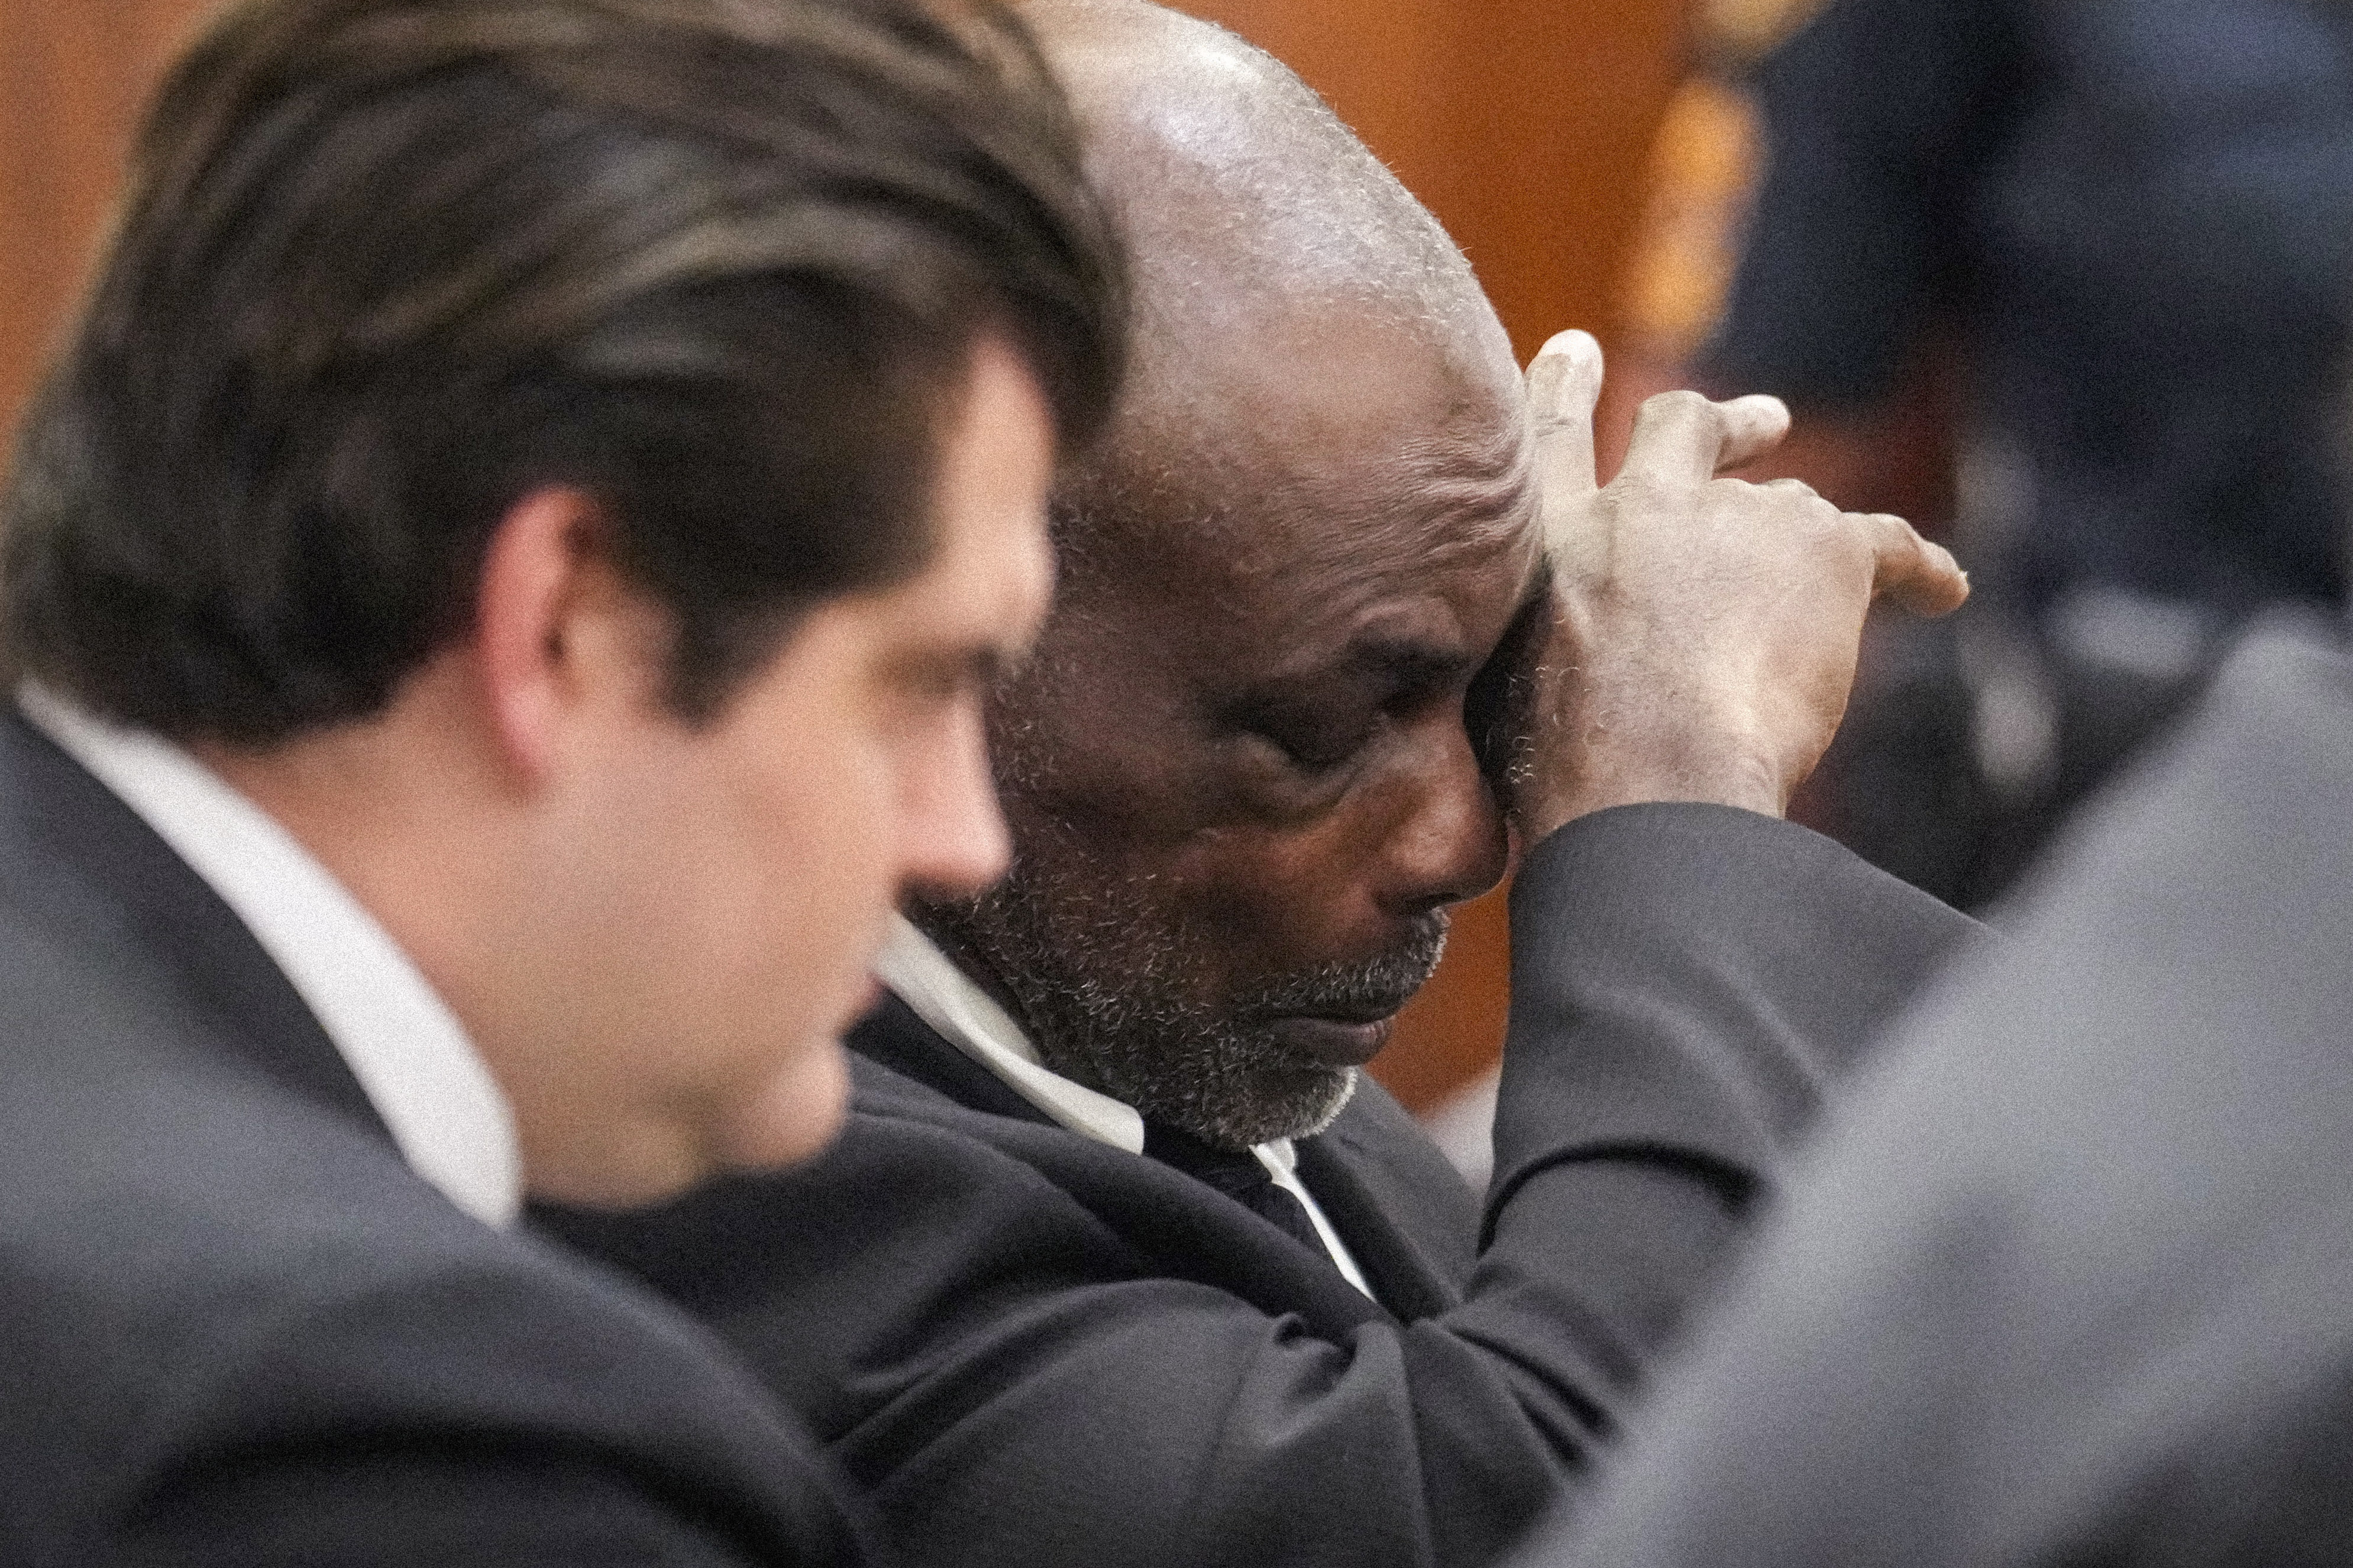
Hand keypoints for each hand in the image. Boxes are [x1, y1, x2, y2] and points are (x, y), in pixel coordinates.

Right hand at [1509, 330, 1966, 840]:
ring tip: (1840, 577)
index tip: (1575, 349)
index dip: (1562, 393)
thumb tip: (1552, 702)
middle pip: (1685, 430)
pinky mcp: (1827, 549)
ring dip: (1811, 538)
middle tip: (1767, 421)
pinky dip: (1922, 569)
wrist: (1650, 771)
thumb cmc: (1567, 763)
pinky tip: (1946, 592)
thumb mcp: (1505, 694)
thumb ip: (1533, 659)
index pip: (1547, 446)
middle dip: (1726, 426)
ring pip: (1791, 508)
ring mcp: (1737, 516)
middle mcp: (1643, 504)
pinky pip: (1891, 544)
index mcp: (1549, 542)